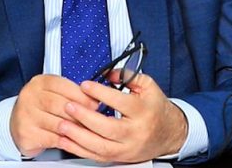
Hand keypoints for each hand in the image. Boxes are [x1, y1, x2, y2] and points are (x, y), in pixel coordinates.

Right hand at [10, 74, 99, 157]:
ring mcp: (26, 115)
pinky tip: (72, 140)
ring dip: (75, 129)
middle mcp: (30, 96)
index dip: (82, 95)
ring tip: (86, 131)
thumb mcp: (52, 93)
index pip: (63, 85)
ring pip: (58, 123)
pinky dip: (66, 141)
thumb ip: (70, 93)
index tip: (94, 103)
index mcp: (39, 82)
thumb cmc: (40, 108)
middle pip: (61, 105)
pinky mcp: (26, 133)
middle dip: (80, 114)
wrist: (15, 124)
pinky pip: (52, 139)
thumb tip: (94, 99)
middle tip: (92, 120)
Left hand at [56, 71, 187, 161]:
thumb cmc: (155, 108)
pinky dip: (79, 150)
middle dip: (85, 117)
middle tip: (68, 106)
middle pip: (108, 128)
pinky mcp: (120, 157)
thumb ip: (128, 75)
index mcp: (143, 112)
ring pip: (100, 146)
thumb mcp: (148, 86)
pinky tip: (66, 141)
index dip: (100, 93)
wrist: (169, 134)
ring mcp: (127, 148)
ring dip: (78, 137)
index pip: (119, 102)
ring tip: (62, 125)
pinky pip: (97, 157)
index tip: (85, 85)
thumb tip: (107, 73)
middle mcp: (135, 132)